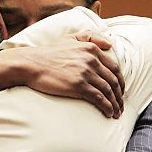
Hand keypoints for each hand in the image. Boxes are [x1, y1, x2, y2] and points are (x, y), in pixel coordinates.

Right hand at [0, 34, 124, 117]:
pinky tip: (108, 114)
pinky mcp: (79, 86)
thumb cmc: (48, 52)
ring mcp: (86, 73)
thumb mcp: (70, 38)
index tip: (121, 91)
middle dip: (120, 96)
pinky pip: (99, 99)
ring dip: (115, 104)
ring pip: (108, 91)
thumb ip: (91, 37)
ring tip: (116, 113)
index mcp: (91, 49)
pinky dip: (107, 107)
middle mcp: (91, 60)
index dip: (121, 82)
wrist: (31, 64)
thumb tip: (110, 44)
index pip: (114, 68)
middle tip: (121, 106)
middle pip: (114, 81)